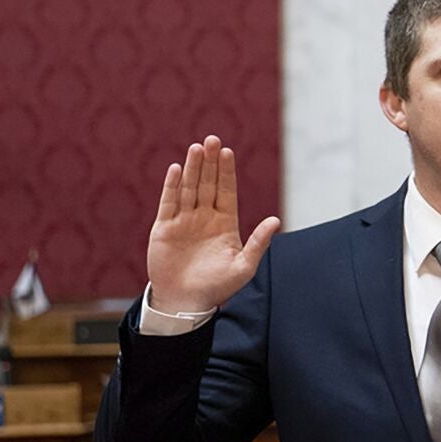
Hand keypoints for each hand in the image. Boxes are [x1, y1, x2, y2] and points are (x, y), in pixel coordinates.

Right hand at [146, 135, 280, 312]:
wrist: (186, 303)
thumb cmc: (217, 287)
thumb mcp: (243, 266)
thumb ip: (258, 243)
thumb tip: (276, 220)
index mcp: (225, 223)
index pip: (226, 191)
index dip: (226, 171)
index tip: (227, 151)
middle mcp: (204, 218)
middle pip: (207, 184)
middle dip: (210, 162)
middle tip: (212, 138)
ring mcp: (184, 221)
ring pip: (188, 188)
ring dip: (192, 169)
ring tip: (196, 148)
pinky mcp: (164, 229)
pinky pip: (168, 203)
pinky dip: (172, 187)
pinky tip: (176, 169)